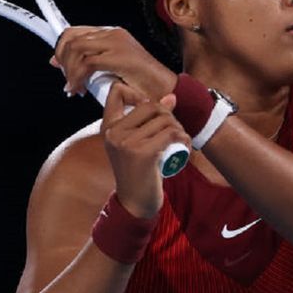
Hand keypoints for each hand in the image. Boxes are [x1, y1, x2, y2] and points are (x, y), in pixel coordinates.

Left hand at [51, 26, 177, 100]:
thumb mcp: (109, 70)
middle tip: (67, 80)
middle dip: (63, 60)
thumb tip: (58, 63)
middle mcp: (113, 34)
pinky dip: (78, 78)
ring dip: (70, 71)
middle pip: (73, 38)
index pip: (77, 32)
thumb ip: (88, 64)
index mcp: (112, 34)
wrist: (164, 89)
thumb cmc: (140, 84)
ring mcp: (117, 43)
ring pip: (77, 49)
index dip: (61, 46)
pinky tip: (80, 89)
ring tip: (75, 87)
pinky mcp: (119, 56)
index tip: (56, 62)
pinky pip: (87, 63)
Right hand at [101, 82, 188, 218]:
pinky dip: (183, 137)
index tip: (150, 109)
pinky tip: (185, 145)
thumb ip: (148, 120)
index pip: (116, 91)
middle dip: (167, 114)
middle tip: (173, 130)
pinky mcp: (143, 153)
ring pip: (164, 119)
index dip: (136, 92)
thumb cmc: (138, 170)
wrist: (135, 201)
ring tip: (180, 139)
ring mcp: (127, 143)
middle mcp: (114, 132)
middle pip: (149, 104)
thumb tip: (171, 97)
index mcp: (107, 127)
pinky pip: (171, 133)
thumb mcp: (135, 142)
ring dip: (178, 128)